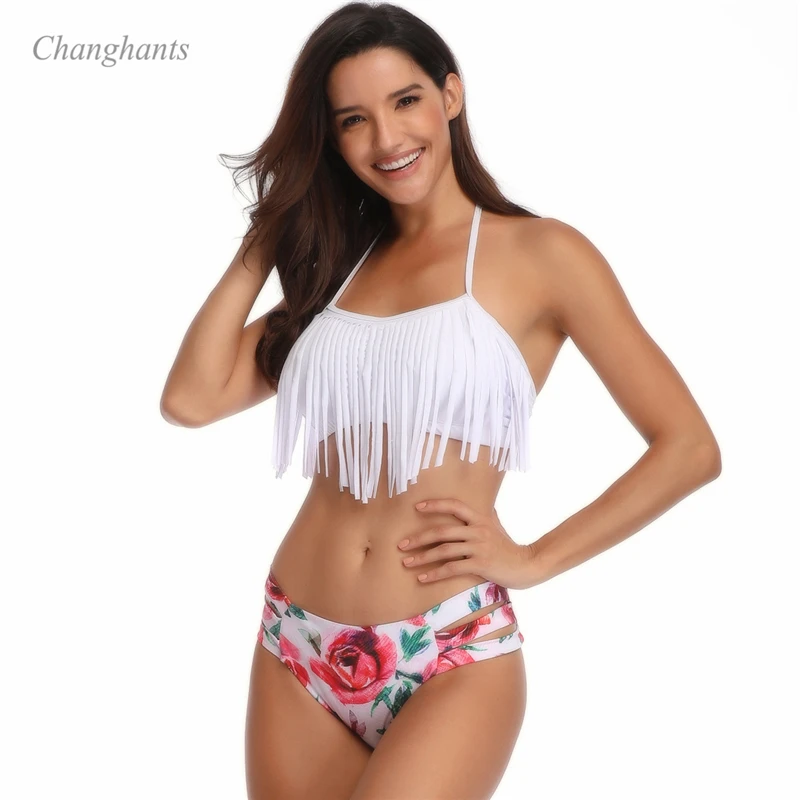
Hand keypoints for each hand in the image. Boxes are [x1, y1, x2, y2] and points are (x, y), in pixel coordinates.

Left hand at [398, 498, 535, 590]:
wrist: (526, 564)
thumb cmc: (508, 546)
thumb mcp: (497, 525)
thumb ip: (486, 515)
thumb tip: (483, 503)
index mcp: (480, 518)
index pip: (454, 506)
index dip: (435, 505)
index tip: (417, 507)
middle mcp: (478, 530)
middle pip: (442, 531)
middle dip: (418, 538)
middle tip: (401, 544)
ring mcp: (479, 547)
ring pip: (444, 551)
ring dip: (422, 557)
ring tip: (406, 562)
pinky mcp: (480, 564)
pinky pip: (452, 568)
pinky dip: (435, 574)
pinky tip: (423, 578)